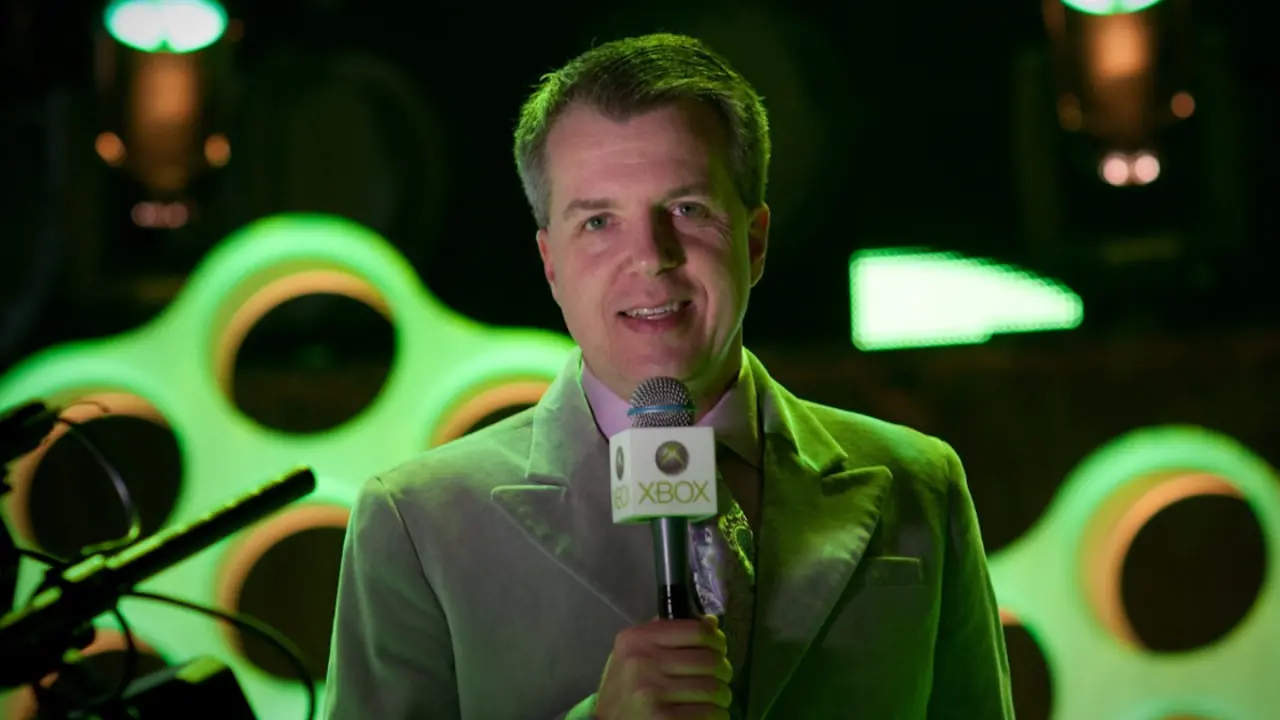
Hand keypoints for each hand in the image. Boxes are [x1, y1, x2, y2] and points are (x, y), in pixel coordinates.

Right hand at [595, 615, 731, 719]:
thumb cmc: (625, 687)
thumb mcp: (635, 653)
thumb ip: (668, 634)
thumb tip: (711, 623)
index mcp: (637, 639)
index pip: (696, 630)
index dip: (715, 639)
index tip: (718, 648)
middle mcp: (642, 663)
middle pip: (709, 659)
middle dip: (723, 670)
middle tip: (721, 677)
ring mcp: (652, 693)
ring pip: (713, 688)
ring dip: (722, 695)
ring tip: (717, 698)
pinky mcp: (662, 719)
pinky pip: (708, 713)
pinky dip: (717, 715)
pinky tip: (710, 714)